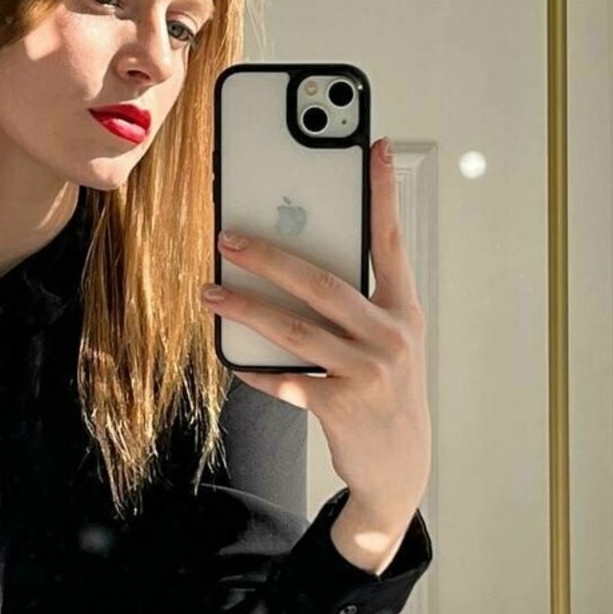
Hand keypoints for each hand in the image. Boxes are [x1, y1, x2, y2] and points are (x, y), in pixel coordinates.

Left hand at [200, 137, 430, 523]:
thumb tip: (290, 262)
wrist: (401, 466)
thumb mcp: (387, 342)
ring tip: (209, 292)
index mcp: (403, 309)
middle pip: (321, 282)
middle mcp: (391, 336)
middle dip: (269, 256)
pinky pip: (285, 379)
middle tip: (228, 237)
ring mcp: (368, 372)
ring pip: (294, 329)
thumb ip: (356, 303)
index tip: (372, 147)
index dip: (381, 193)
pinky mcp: (341, 407)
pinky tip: (232, 358)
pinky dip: (255, 368)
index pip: (391, 240)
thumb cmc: (385, 390)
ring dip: (245, 308)